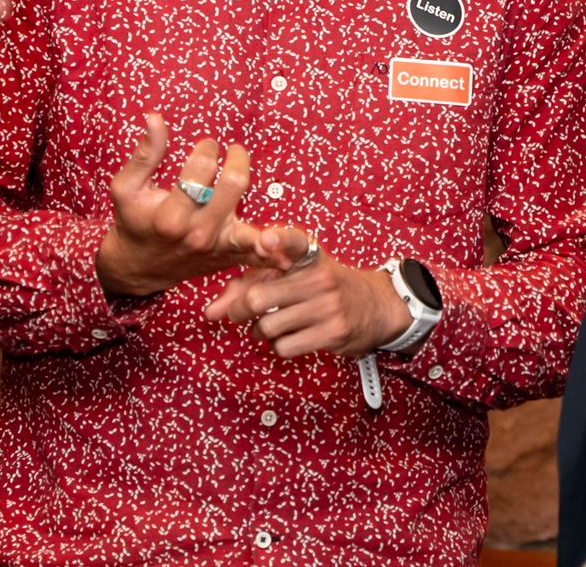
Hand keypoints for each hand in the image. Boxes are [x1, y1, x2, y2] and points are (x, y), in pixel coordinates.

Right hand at [94, 114, 308, 297]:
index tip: (207, 145)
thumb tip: (154, 117)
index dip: (206, 148)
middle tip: (235, 151)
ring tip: (284, 207)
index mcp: (171, 216)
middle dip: (238, 159)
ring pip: (253, 229)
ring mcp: (216, 248)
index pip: (201, 169)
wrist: (139, 266)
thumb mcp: (127, 188)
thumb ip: (144, 154)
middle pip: (235, 186)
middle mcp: (197, 233)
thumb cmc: (134, 220)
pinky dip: (274, 253)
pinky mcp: (229, 257)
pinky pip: (258, 256)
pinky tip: (288, 253)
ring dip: (265, 209)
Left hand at [204, 251, 410, 358]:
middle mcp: (320, 277)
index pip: (295, 241)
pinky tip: (290, 336)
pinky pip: (284, 346)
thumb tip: (211, 312)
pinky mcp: (333, 333)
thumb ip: (248, 283)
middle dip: (238, 310)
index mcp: (310, 255)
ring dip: (260, 330)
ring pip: (267, 326)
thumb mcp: (293, 274)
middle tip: (238, 313)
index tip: (265, 240)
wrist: (375, 306)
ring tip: (271, 324)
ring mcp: (328, 306)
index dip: (279, 240)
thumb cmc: (322, 287)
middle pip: (259, 297)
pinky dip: (278, 345)